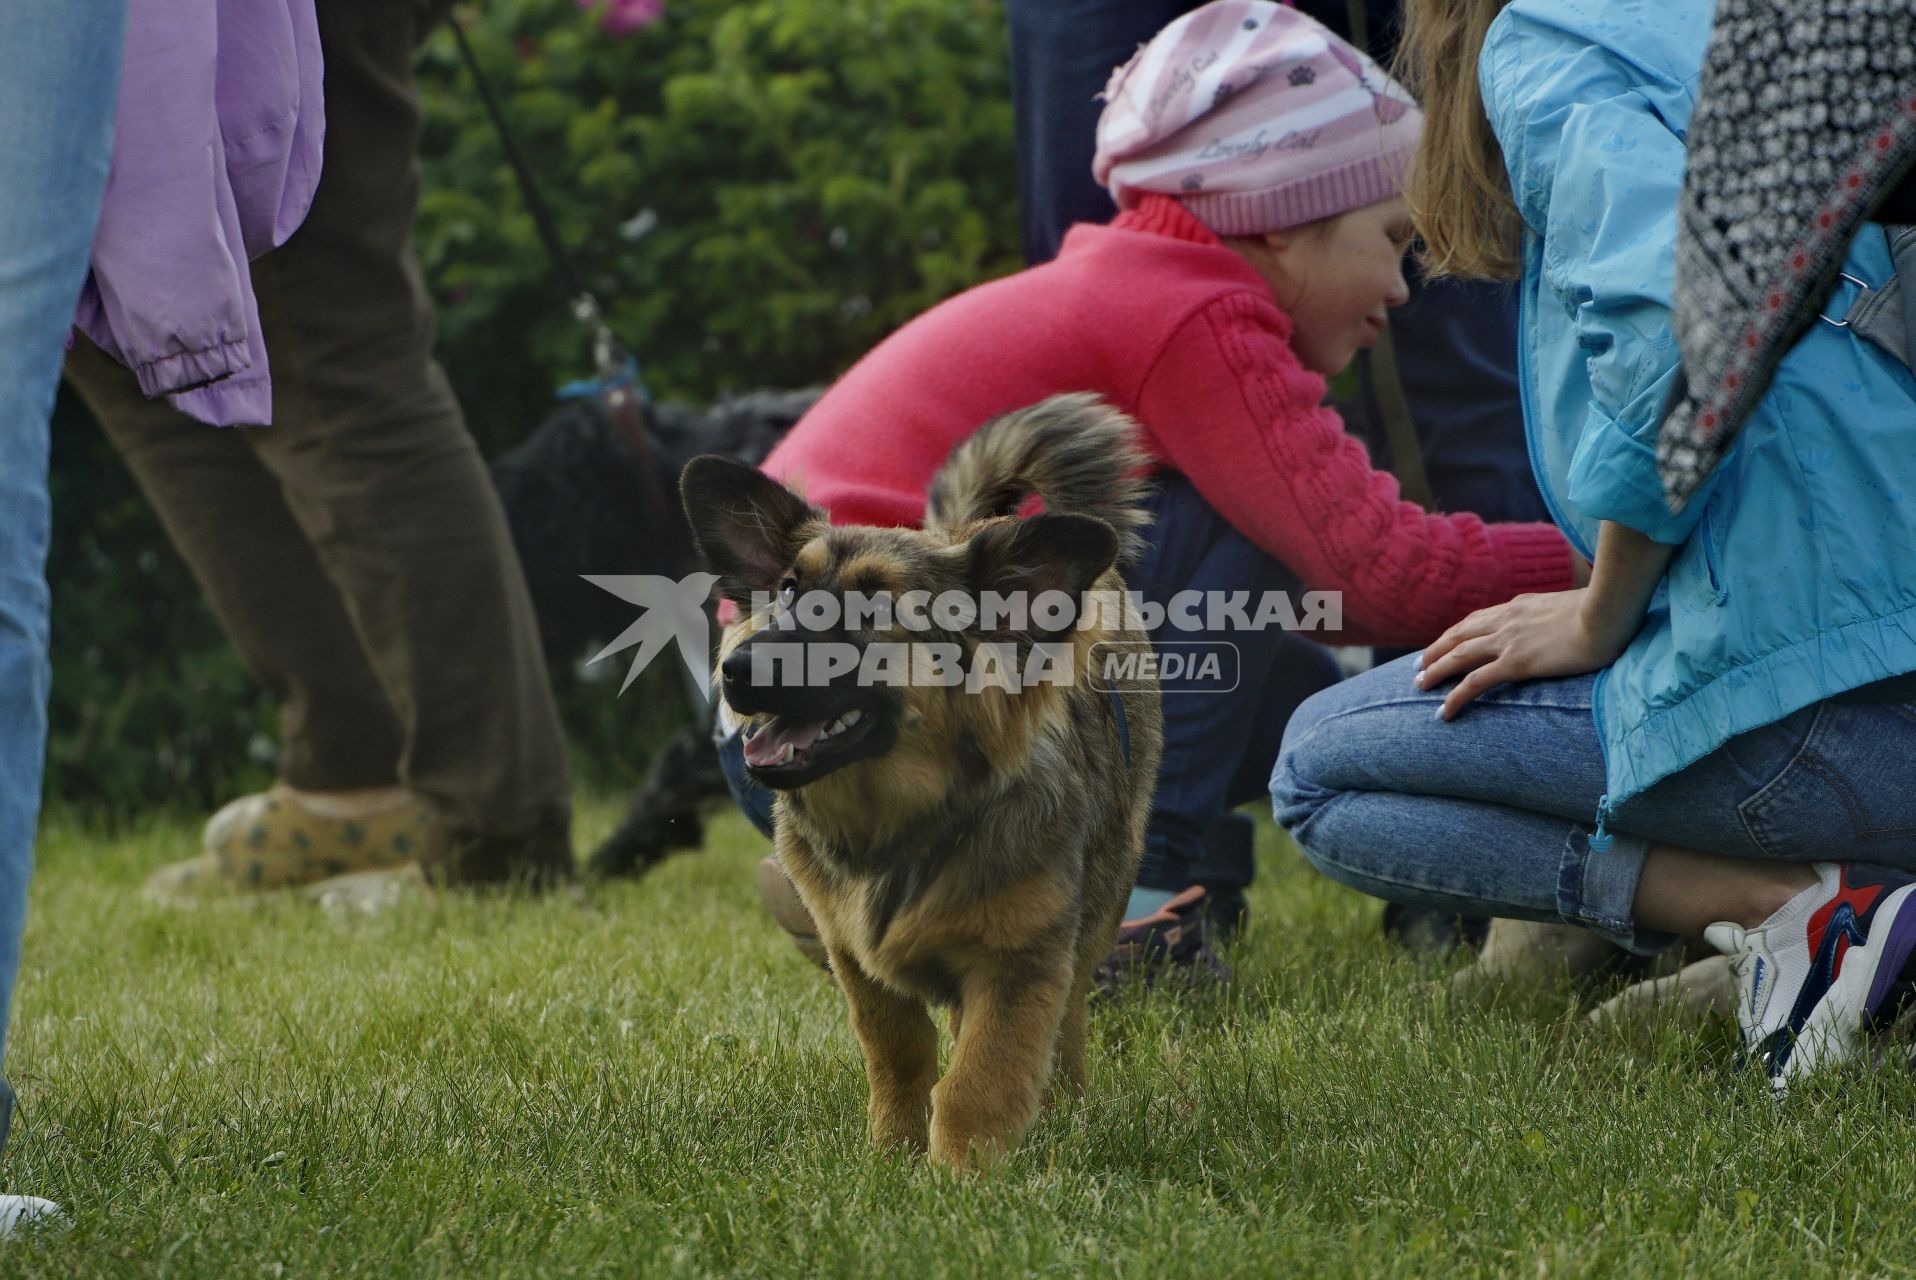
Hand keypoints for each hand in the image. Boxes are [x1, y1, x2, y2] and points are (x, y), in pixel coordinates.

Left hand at [1414, 589, 1625, 719]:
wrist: (1610, 611)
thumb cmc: (1606, 610)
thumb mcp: (1575, 606)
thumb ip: (1560, 615)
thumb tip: (1568, 623)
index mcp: (1519, 606)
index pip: (1478, 619)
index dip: (1457, 633)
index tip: (1445, 642)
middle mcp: (1506, 620)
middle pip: (1458, 635)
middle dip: (1435, 650)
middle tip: (1419, 665)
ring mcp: (1508, 641)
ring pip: (1458, 656)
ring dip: (1435, 671)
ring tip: (1419, 686)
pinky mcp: (1516, 663)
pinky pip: (1474, 682)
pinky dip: (1454, 697)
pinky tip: (1443, 712)